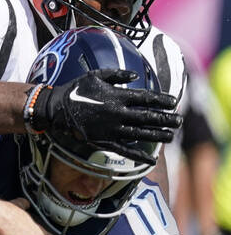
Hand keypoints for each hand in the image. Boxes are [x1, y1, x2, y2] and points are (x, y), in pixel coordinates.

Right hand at [29, 69, 180, 164]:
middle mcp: (117, 113)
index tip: (174, 103)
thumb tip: (135, 76)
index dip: (162, 101)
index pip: (146, 99)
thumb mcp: (95, 75)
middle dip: (166, 119)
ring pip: (140, 134)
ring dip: (158, 136)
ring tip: (171, 136)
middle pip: (148, 117)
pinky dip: (139, 156)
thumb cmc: (75, 90)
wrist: (55, 109)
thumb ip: (116, 74)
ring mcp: (111, 129)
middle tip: (179, 121)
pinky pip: (125, 150)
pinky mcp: (103, 141)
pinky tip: (151, 159)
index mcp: (117, 97)